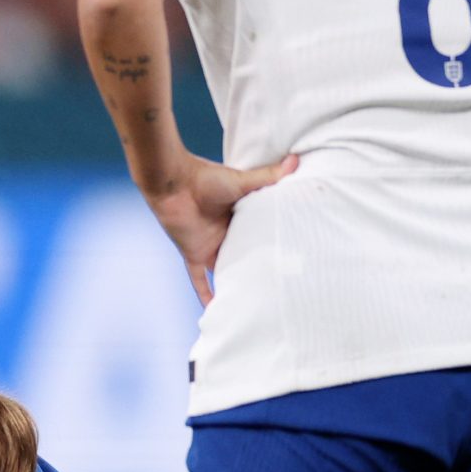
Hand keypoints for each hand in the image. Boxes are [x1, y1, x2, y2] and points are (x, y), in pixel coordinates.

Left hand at [144, 152, 298, 302]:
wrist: (173, 182)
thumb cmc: (206, 177)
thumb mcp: (242, 181)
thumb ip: (269, 177)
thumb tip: (297, 160)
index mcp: (241, 216)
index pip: (262, 233)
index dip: (275, 243)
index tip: (295, 255)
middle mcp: (227, 233)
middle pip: (246, 255)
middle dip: (260, 268)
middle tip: (282, 285)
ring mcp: (211, 245)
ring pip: (227, 270)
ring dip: (236, 284)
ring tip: (256, 305)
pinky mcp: (195, 254)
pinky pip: (199, 280)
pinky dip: (205, 294)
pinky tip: (213, 311)